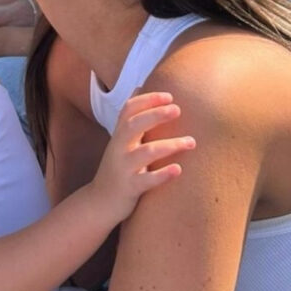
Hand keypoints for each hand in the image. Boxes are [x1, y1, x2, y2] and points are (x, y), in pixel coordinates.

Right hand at [88, 92, 195, 226]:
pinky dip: (162, 174)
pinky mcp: (129, 188)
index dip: (147, 100)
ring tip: (191, 142)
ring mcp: (123, 168)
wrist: (99, 202)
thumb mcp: (120, 141)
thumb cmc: (117, 168)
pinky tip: (178, 169)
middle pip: (134, 125)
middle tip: (177, 110)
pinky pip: (146, 180)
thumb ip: (130, 118)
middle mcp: (119, 149)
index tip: (169, 96)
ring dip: (169, 145)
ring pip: (145, 153)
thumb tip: (139, 87)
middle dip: (155, 115)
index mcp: (119, 135)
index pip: (128, 109)